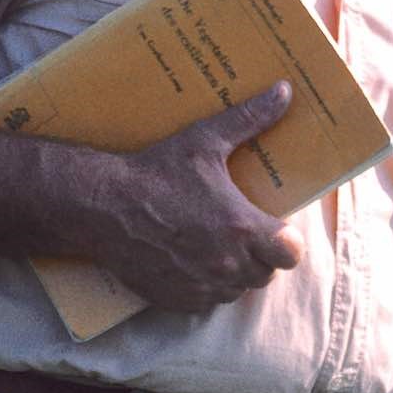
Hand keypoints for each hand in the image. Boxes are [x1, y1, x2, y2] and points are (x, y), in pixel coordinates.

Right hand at [80, 81, 305, 311]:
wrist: (102, 207)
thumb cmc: (156, 173)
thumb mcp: (204, 141)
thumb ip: (250, 118)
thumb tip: (285, 91)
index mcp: (242, 228)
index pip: (291, 254)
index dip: (286, 242)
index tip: (272, 227)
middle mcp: (227, 265)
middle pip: (265, 273)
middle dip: (259, 255)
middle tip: (238, 230)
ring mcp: (203, 287)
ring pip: (237, 290)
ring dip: (233, 272)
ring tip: (214, 245)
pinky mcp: (179, 300)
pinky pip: (207, 302)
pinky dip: (204, 286)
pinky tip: (189, 261)